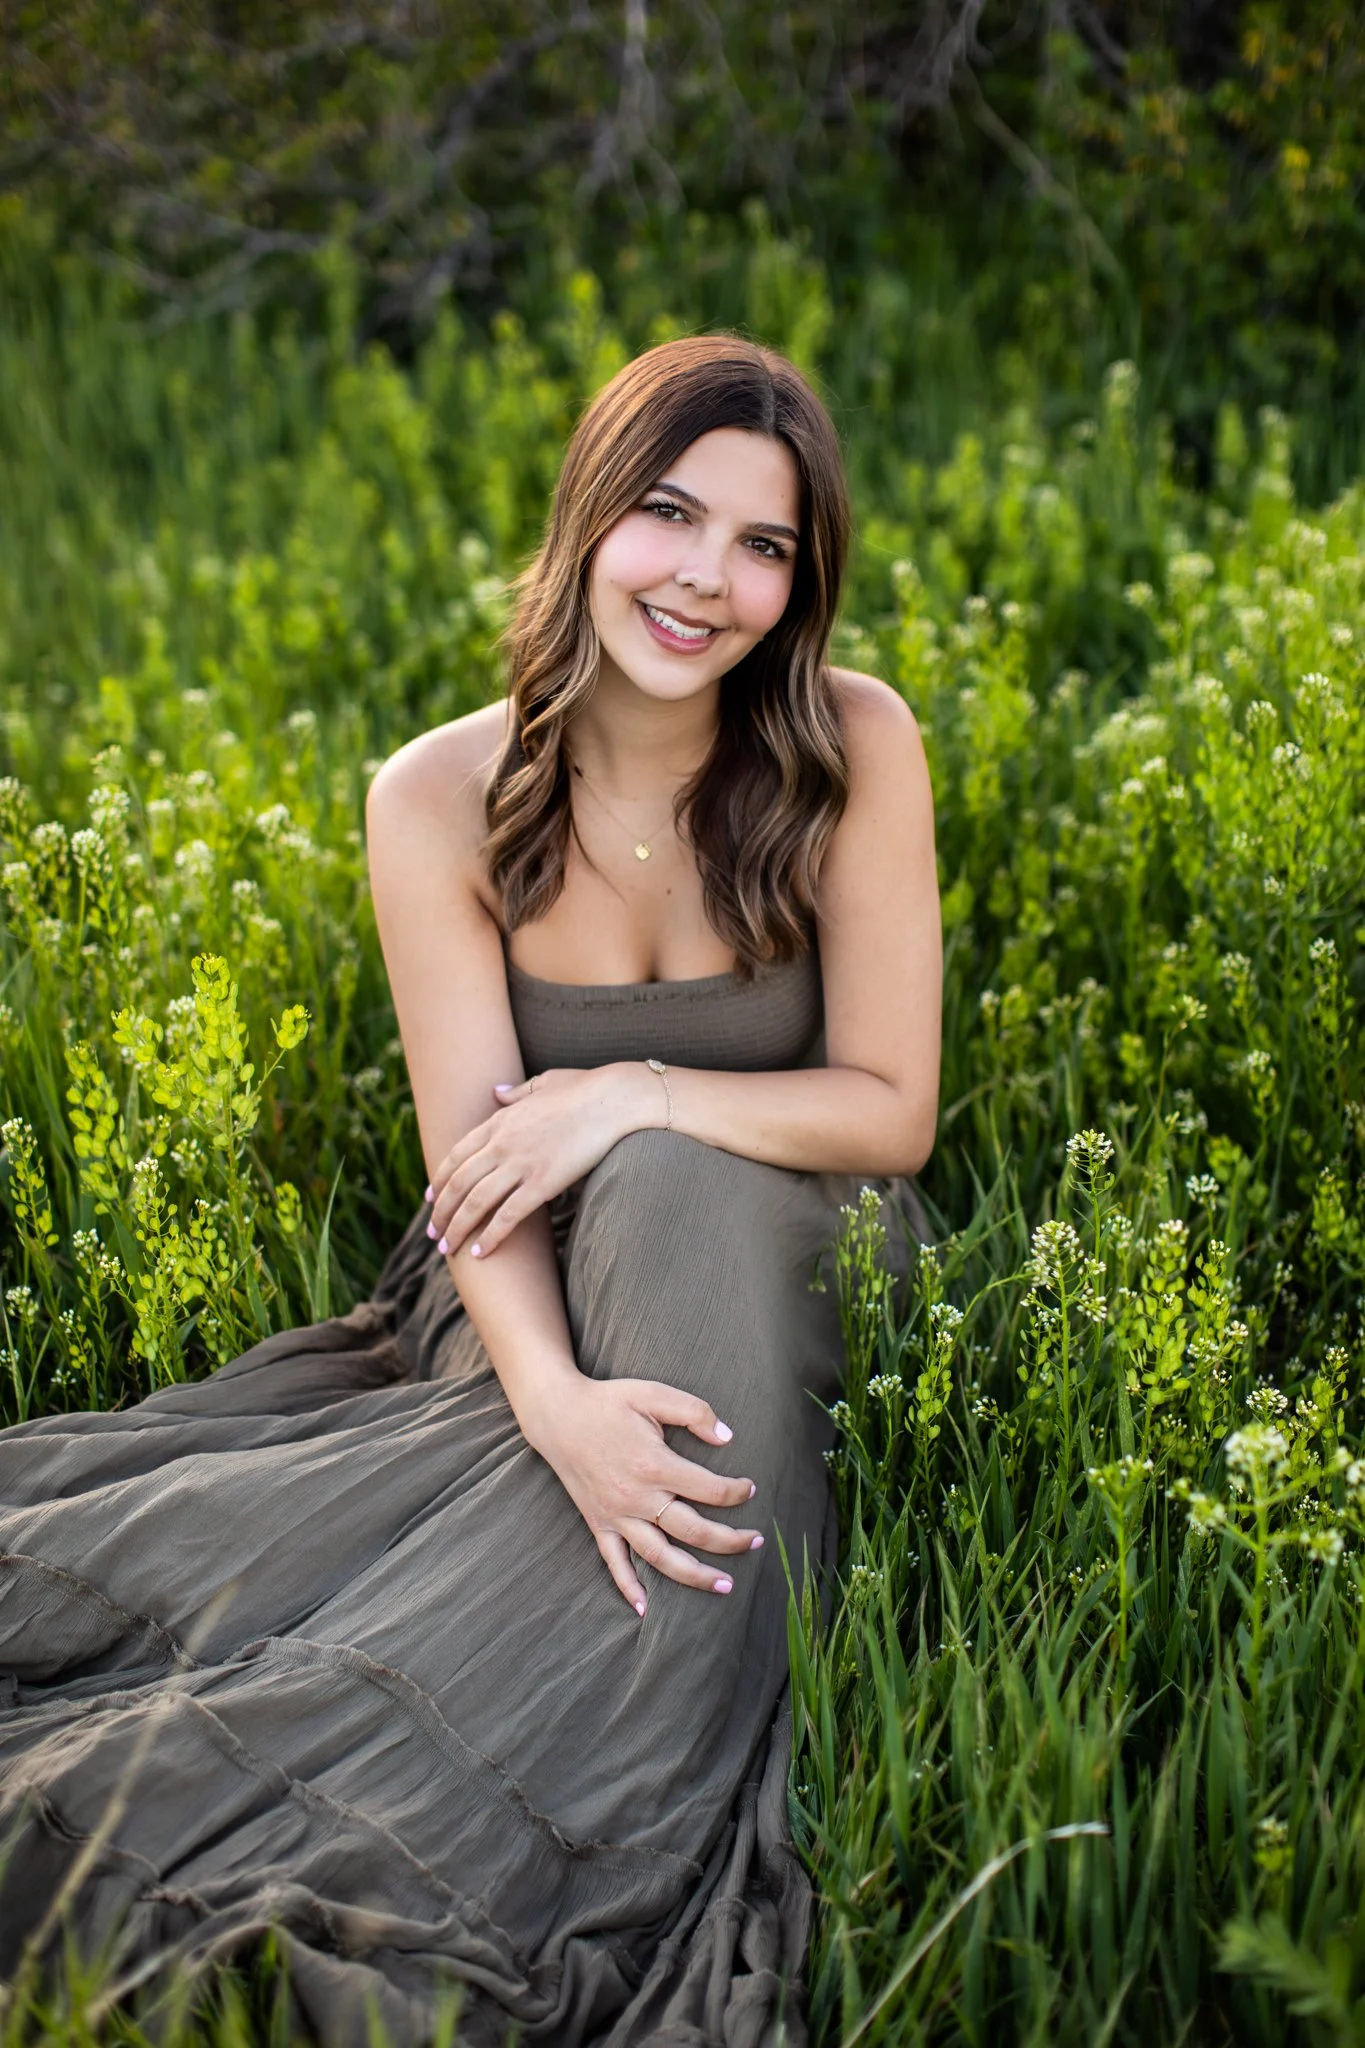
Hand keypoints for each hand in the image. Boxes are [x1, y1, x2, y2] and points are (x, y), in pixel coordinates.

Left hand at [426, 1065, 654, 1259]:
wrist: (613, 1100)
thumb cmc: (585, 1089)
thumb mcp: (543, 1083)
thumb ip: (516, 1092)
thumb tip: (497, 1092)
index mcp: (499, 1120)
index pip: (456, 1155)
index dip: (440, 1180)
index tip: (429, 1199)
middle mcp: (502, 1144)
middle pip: (459, 1183)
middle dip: (441, 1211)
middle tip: (432, 1233)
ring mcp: (521, 1164)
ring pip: (476, 1202)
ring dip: (457, 1228)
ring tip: (447, 1248)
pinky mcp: (543, 1183)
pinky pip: (508, 1216)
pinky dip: (490, 1236)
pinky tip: (480, 1252)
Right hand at [523, 1374, 763, 1614]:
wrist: (558, 1414)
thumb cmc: (608, 1402)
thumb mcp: (653, 1393)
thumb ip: (694, 1412)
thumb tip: (727, 1437)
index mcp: (655, 1464)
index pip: (710, 1489)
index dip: (737, 1491)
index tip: (750, 1488)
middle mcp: (638, 1497)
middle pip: (694, 1531)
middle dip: (731, 1541)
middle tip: (756, 1542)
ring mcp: (617, 1515)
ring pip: (661, 1557)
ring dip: (695, 1575)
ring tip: (724, 1586)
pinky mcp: (599, 1523)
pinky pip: (614, 1563)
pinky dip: (629, 1587)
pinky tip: (646, 1609)